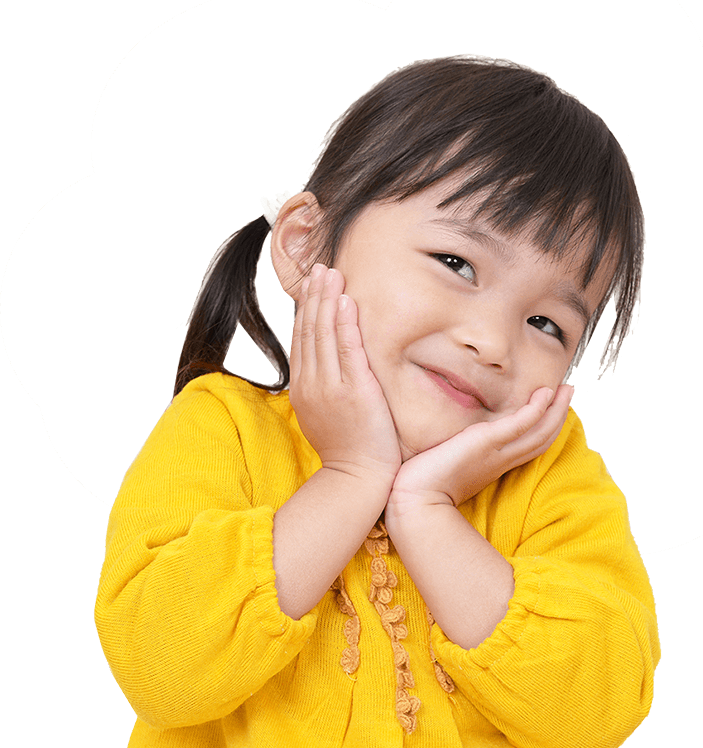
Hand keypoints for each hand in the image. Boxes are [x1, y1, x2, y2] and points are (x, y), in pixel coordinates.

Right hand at [289, 264, 401, 486]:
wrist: (356, 480)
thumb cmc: (349, 452)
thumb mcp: (327, 417)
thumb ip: (326, 391)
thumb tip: (329, 375)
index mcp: (304, 389)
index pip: (302, 340)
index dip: (307, 310)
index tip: (313, 286)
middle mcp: (312, 384)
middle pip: (309, 331)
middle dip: (314, 296)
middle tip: (321, 267)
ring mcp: (331, 387)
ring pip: (324, 334)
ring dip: (327, 300)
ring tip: (332, 273)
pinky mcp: (354, 392)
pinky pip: (346, 350)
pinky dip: (344, 324)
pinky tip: (346, 302)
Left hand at [387, 384, 574, 511]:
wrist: (413, 500)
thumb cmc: (422, 486)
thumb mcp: (446, 464)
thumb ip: (455, 452)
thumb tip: (450, 442)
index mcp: (494, 465)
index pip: (528, 444)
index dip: (545, 426)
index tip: (552, 406)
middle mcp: (500, 460)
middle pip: (541, 437)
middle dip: (558, 414)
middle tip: (569, 392)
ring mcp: (496, 453)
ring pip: (538, 432)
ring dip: (555, 410)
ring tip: (566, 389)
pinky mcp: (485, 444)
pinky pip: (519, 426)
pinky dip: (535, 411)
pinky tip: (543, 395)